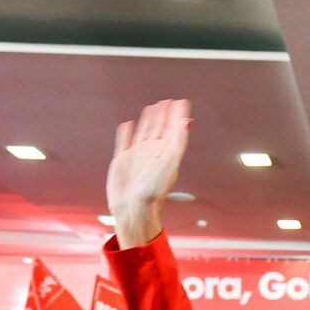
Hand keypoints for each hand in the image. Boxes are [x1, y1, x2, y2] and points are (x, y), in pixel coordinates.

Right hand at [106, 99, 190, 246]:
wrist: (133, 208)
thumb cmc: (153, 189)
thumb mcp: (169, 162)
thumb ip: (177, 142)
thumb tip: (187, 122)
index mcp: (166, 153)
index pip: (174, 129)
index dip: (177, 115)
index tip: (182, 101)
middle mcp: (153, 153)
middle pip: (160, 128)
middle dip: (164, 115)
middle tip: (167, 101)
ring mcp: (138, 156)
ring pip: (144, 132)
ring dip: (148, 120)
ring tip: (152, 107)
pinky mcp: (122, 160)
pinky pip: (125, 142)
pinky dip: (127, 132)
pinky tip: (128, 124)